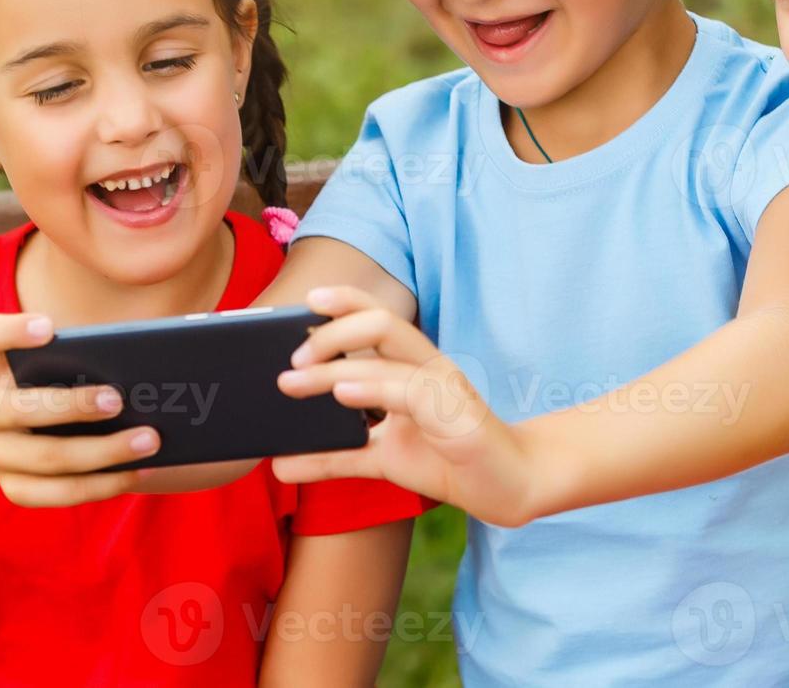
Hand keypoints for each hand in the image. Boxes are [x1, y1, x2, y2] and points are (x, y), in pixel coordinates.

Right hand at [0, 313, 159, 505]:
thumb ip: (104, 350)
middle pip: (19, 408)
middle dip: (73, 405)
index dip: (8, 331)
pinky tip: (139, 470)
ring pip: (47, 457)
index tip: (48, 327)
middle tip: (119, 400)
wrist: (82, 427)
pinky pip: (58, 492)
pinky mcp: (16, 486)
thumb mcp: (86, 359)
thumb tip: (149, 353)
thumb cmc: (86, 376)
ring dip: (103, 451)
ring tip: (149, 440)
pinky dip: (104, 483)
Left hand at [273, 287, 541, 526]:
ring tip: (293, 379)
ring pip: (388, 354)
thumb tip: (280, 463)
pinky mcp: (455, 416)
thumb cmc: (451, 462)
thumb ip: (336, 456)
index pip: (379, 318)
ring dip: (334, 365)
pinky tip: (341, 394)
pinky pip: (409, 392)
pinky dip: (371, 389)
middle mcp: (430, 367)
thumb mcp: (381, 459)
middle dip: (331, 332)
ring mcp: (445, 388)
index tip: (306, 301)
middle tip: (290, 358)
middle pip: (381, 322)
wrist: (508, 488)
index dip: (344, 303)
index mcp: (414, 367)